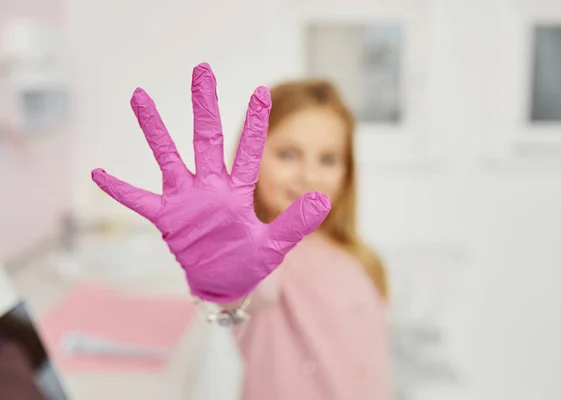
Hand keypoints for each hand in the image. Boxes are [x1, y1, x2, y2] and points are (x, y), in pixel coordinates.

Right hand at [91, 63, 330, 301]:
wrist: (224, 283)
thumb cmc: (249, 261)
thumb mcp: (274, 245)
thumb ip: (295, 223)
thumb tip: (323, 199)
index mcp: (237, 191)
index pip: (247, 151)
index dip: (254, 123)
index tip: (261, 92)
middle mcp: (210, 187)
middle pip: (206, 139)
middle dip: (205, 106)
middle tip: (202, 71)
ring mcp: (186, 200)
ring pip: (169, 158)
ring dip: (156, 130)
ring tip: (141, 97)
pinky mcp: (167, 218)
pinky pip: (140, 201)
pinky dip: (121, 190)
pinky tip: (99, 174)